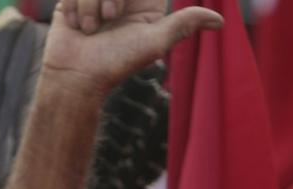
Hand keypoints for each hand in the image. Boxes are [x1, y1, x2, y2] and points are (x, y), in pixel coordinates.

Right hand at [44, 0, 222, 97]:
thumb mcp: (154, 43)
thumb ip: (184, 24)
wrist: (75, 77)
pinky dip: (75, 7)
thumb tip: (220, 20)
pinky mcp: (72, 1)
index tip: (124, 11)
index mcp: (146, 4)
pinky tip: (76, 26)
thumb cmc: (115, 63)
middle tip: (110, 18)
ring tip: (90, 30)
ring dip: (91, 5)